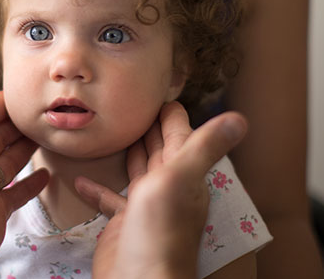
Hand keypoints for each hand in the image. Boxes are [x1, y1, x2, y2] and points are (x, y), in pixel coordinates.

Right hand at [75, 102, 246, 278]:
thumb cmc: (160, 233)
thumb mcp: (180, 181)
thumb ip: (204, 148)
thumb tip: (240, 119)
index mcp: (184, 174)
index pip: (180, 134)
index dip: (171, 113)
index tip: (159, 90)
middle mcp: (167, 187)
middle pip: (159, 149)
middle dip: (150, 126)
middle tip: (136, 102)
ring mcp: (146, 206)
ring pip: (138, 170)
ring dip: (130, 151)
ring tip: (115, 130)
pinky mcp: (124, 223)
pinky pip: (111, 199)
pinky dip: (98, 188)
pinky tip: (83, 179)